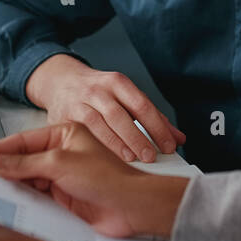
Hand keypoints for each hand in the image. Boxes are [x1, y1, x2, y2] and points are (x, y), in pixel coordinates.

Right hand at [0, 121, 189, 238]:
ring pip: (27, 179)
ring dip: (11, 185)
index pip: (23, 140)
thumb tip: (0, 163)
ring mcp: (62, 176)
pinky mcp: (63, 198)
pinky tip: (8, 203)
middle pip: (23, 159)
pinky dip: (22, 199)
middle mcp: (62, 153)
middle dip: (2, 168)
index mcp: (64, 134)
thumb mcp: (61, 164)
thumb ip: (27, 163)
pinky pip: (35, 197)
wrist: (131, 208)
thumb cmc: (108, 179)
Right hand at [26, 54, 184, 163]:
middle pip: (122, 114)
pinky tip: (104, 156)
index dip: (157, 126)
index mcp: (119, 83)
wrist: (60, 81)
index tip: (170, 146)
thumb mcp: (125, 97)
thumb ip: (152, 118)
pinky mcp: (64, 115)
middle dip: (139, 137)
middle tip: (152, 156)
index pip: (143, 105)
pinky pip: (82, 130)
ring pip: (101, 122)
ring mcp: (81, 101)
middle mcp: (100, 89)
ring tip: (133, 158)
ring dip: (118, 142)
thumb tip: (179, 139)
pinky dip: (95, 143)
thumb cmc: (99, 93)